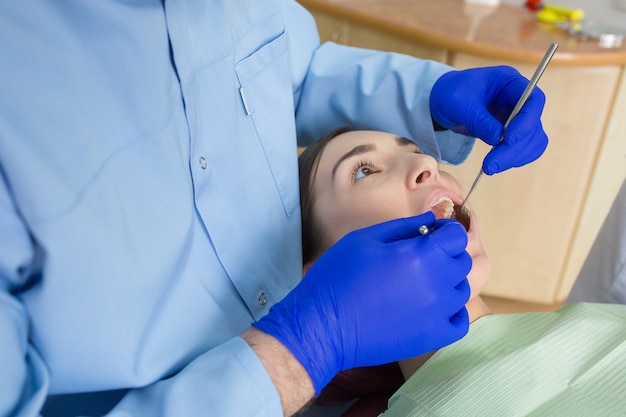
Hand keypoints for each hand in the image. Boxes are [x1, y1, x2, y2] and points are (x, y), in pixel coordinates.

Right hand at [253, 212, 470, 393]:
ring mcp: (436, 314)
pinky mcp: (430, 337)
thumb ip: (403, 227)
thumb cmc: (337, 276)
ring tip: (421, 283)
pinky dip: (453, 312)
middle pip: (462, 262)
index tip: (432, 235)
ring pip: (461, 290)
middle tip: (422, 257)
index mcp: (419, 255)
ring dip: (447, 282)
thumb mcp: (365, 239)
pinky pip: (460, 322)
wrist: (322, 324)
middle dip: (447, 254)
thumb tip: (431, 221)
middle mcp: (435, 284)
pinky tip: (432, 306)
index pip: (457, 237)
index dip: (446, 232)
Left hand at [430, 65, 547, 174]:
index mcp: (509, 82)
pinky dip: (514, 159)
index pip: (534, 99)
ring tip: (489, 168)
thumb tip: (497, 139)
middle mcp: (518, 98)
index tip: (508, 139)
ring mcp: (517, 116)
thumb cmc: (450, 93)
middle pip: (533, 125)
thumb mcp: (459, 103)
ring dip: (514, 157)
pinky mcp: (512, 132)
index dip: (526, 121)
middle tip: (491, 164)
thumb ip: (479, 120)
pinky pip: (524, 148)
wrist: (442, 102)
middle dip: (514, 148)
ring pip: (532, 140)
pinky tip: (496, 164)